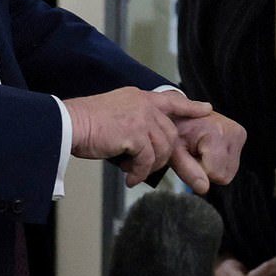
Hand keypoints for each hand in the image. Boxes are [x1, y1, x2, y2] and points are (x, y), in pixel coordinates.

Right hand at [64, 87, 211, 188]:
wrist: (69, 124)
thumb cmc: (85, 123)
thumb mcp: (116, 114)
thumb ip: (134, 121)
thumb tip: (143, 144)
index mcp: (139, 97)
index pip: (171, 99)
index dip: (190, 106)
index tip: (205, 109)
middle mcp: (143, 104)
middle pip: (170, 134)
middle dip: (164, 156)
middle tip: (147, 168)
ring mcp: (141, 117)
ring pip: (161, 149)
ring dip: (149, 166)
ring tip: (133, 172)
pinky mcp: (135, 133)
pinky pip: (148, 160)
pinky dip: (140, 173)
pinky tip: (129, 178)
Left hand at [171, 108, 246, 193]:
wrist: (178, 111)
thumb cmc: (173, 130)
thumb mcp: (173, 151)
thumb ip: (187, 170)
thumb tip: (203, 189)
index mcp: (218, 132)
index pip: (215, 174)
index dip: (198, 170)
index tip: (188, 154)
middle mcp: (234, 131)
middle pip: (224, 176)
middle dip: (206, 169)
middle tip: (192, 150)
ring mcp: (239, 132)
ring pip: (229, 173)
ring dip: (212, 166)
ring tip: (199, 148)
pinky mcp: (240, 135)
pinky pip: (231, 165)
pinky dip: (218, 161)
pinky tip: (207, 147)